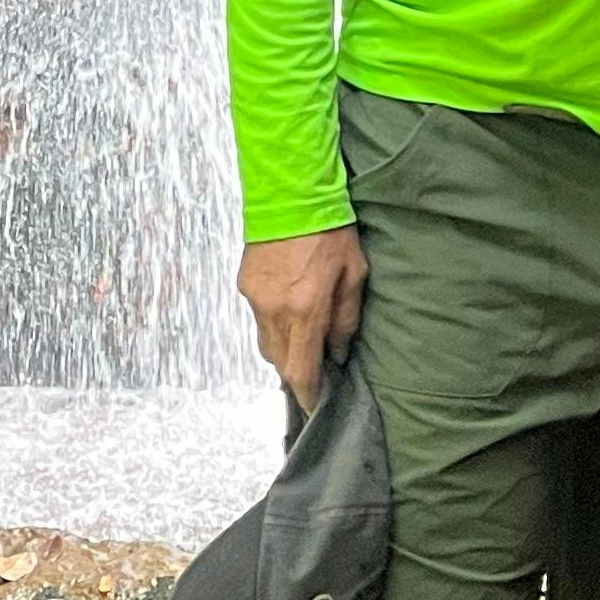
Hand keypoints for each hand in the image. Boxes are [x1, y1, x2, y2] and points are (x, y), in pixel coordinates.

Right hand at [237, 226, 367, 409]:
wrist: (290, 192)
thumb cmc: (331, 232)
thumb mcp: (354, 274)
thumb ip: (346, 319)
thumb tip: (339, 353)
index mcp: (306, 310)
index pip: (301, 370)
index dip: (307, 395)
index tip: (314, 407)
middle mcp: (275, 311)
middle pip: (280, 363)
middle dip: (297, 374)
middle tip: (315, 372)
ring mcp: (256, 299)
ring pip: (266, 344)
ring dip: (285, 350)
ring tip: (303, 338)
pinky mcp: (245, 285)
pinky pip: (258, 318)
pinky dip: (274, 324)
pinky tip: (288, 308)